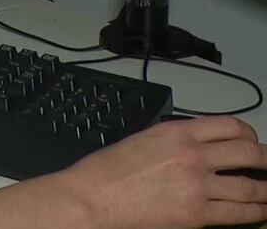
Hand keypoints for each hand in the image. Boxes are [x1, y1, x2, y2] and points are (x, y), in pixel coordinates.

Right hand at [58, 116, 266, 228]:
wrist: (90, 198)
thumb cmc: (105, 172)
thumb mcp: (142, 140)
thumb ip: (173, 141)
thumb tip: (197, 149)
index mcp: (177, 131)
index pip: (231, 126)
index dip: (250, 134)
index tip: (252, 143)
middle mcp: (193, 155)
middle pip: (249, 152)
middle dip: (266, 160)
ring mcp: (197, 185)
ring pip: (250, 186)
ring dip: (266, 189)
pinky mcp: (197, 214)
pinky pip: (238, 212)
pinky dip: (255, 212)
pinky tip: (260, 210)